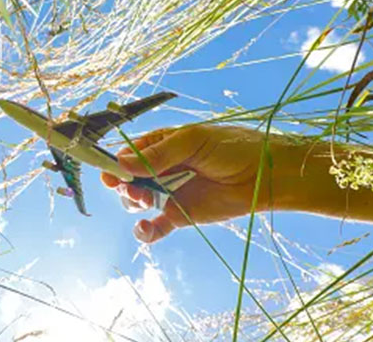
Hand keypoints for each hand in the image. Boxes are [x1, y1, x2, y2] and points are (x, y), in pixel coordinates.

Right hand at [101, 125, 298, 242]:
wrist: (266, 174)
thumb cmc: (232, 147)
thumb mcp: (193, 141)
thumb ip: (158, 154)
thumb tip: (121, 163)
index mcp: (161, 144)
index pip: (128, 153)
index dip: (115, 162)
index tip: (107, 170)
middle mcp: (161, 169)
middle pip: (128, 178)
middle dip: (122, 183)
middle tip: (130, 186)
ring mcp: (169, 192)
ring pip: (137, 201)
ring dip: (132, 201)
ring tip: (142, 198)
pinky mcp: (180, 215)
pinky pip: (155, 227)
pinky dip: (145, 231)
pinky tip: (144, 228)